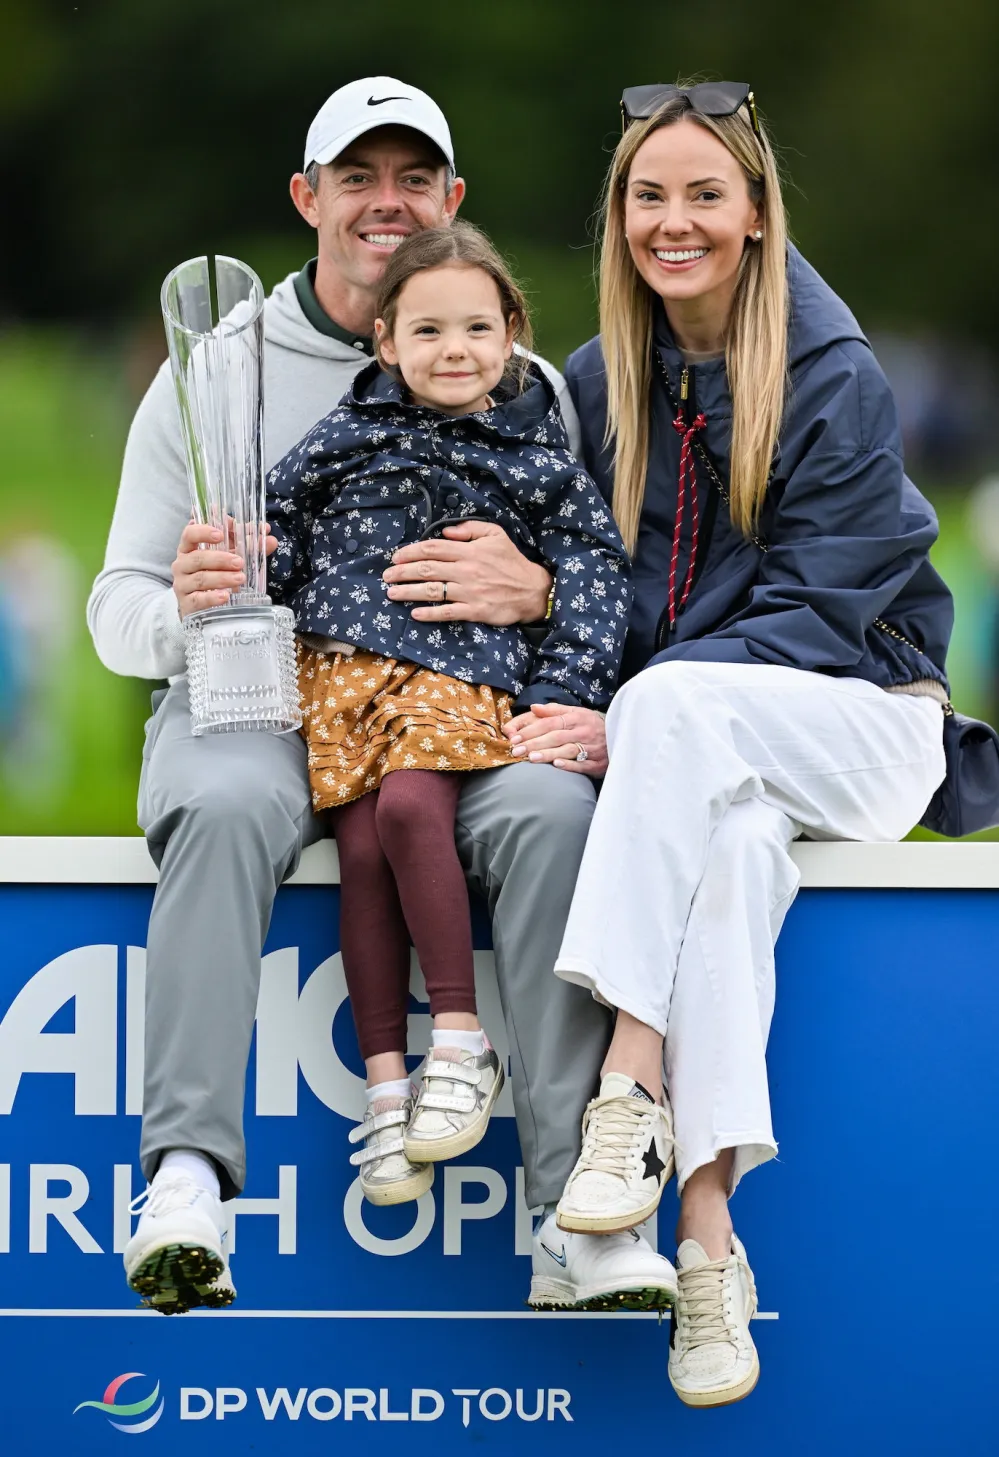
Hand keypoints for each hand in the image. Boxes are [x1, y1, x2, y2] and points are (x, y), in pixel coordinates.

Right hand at [171, 519, 276, 618]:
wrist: (199, 605)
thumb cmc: (214, 574)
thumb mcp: (228, 556)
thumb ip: (247, 544)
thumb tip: (267, 532)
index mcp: (189, 548)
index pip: (189, 535)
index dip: (203, 532)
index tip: (220, 534)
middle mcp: (182, 565)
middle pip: (198, 558)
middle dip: (220, 559)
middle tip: (240, 562)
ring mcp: (182, 584)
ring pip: (200, 579)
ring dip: (222, 578)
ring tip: (240, 578)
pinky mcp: (187, 603)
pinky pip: (198, 600)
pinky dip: (212, 598)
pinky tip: (225, 596)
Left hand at [382, 520, 551, 624]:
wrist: (532, 590)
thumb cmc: (511, 561)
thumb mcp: (495, 534)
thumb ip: (469, 529)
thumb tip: (446, 532)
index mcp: (469, 551)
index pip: (432, 549)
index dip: (410, 552)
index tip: (395, 557)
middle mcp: (466, 571)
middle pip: (426, 569)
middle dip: (402, 572)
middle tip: (386, 577)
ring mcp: (470, 592)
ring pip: (432, 591)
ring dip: (408, 592)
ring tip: (392, 593)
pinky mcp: (475, 611)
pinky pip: (447, 613)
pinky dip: (430, 614)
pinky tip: (415, 614)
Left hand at [503, 703, 607, 776]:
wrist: (619, 735)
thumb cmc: (590, 724)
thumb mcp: (575, 712)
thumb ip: (554, 710)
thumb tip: (533, 707)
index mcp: (576, 718)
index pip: (550, 723)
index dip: (531, 730)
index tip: (515, 738)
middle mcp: (583, 731)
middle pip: (556, 737)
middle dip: (534, 743)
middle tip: (516, 751)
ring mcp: (591, 748)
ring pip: (568, 750)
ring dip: (549, 754)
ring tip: (531, 758)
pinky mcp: (598, 763)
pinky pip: (583, 765)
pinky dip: (570, 765)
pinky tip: (557, 765)